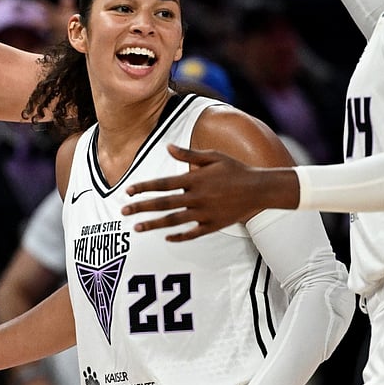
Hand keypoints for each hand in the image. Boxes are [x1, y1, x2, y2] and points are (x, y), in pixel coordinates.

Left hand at [123, 145, 288, 240]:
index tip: (128, 191)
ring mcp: (205, 214)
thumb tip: (167, 147)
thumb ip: (188, 154)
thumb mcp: (213, 157)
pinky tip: (166, 237)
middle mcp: (197, 197)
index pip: (163, 183)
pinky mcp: (213, 225)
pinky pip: (192, 233)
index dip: (144, 187)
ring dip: (154, 224)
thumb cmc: (235, 169)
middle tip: (123, 211)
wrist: (260, 189)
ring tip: (137, 228)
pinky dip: (179, 236)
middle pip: (164, 204)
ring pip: (174, 221)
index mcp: (195, 179)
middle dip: (142, 207)